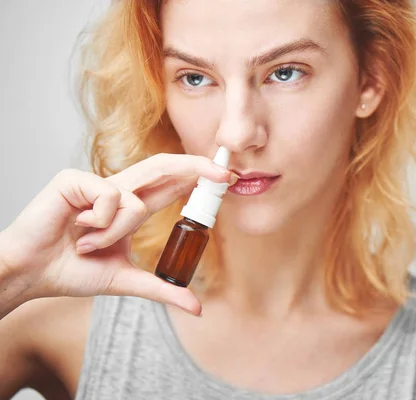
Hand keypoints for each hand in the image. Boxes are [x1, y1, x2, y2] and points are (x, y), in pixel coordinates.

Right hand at [0, 153, 233, 315]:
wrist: (32, 275)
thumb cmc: (72, 272)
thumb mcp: (125, 281)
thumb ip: (162, 289)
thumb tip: (198, 308)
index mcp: (131, 207)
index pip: (172, 186)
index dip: (199, 179)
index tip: (227, 179)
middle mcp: (118, 190)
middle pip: (164, 168)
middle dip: (196, 167)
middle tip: (224, 172)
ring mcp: (97, 182)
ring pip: (136, 198)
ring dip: (118, 232)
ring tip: (88, 246)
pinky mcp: (75, 180)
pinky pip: (111, 198)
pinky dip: (100, 224)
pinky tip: (77, 230)